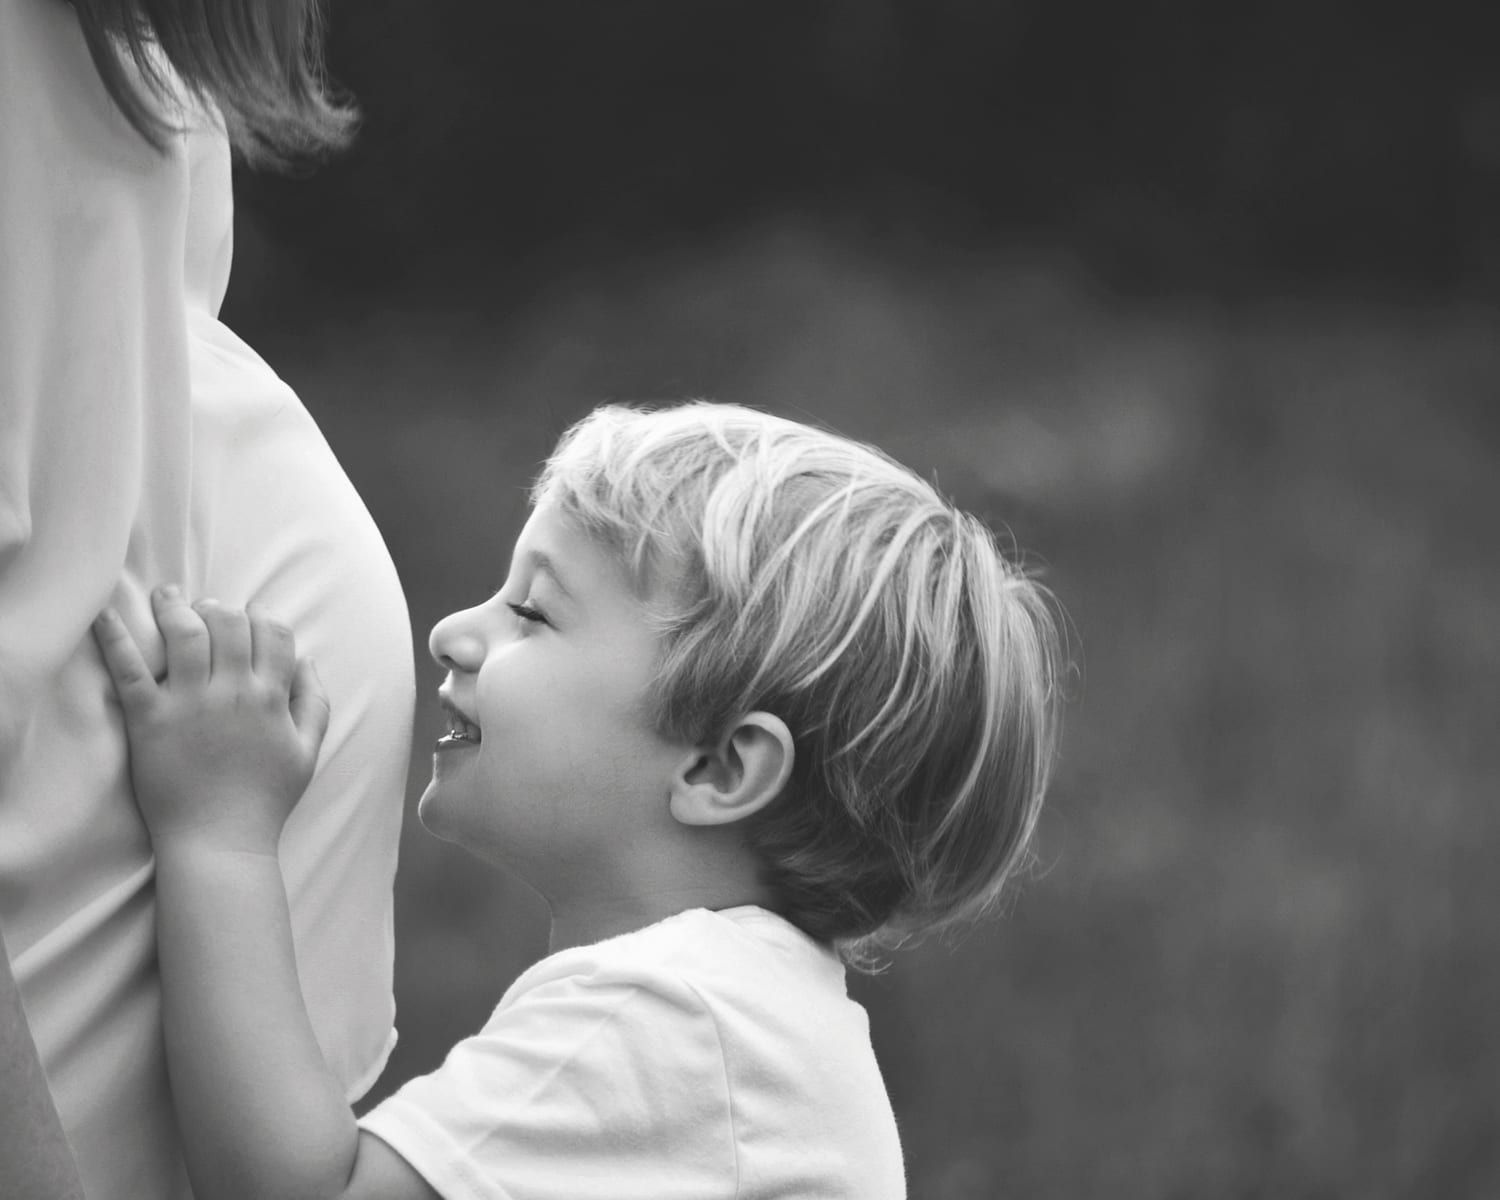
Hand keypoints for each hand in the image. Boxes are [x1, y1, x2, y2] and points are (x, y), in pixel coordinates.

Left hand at [94, 587, 329, 855]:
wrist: (219, 842)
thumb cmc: (264, 801)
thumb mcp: (307, 752)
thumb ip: (315, 703)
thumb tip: (309, 661)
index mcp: (272, 699)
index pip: (274, 633)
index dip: (262, 618)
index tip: (248, 620)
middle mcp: (233, 693)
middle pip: (230, 622)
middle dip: (219, 606)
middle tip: (204, 608)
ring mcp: (190, 704)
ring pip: (186, 633)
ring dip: (176, 606)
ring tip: (166, 596)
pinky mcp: (149, 719)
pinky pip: (130, 670)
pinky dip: (116, 638)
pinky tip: (106, 614)